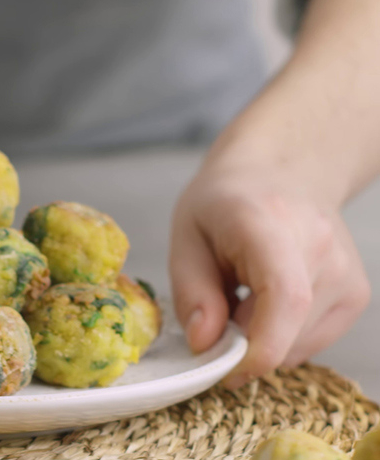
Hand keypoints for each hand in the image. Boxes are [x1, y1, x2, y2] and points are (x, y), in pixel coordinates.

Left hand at [169, 162, 369, 388]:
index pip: (284, 296)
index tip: (229, 371)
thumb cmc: (225, 205)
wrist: (279, 173)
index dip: (262, 346)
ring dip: (261, 339)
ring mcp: (347, 271)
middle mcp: (321, 246)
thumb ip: (192, 292)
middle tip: (214, 316)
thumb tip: (204, 344)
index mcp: (269, 223)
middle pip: (289, 330)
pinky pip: (312, 341)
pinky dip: (282, 337)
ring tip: (242, 296)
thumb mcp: (186, 237)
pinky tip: (265, 301)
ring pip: (300, 344)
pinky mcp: (357, 294)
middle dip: (242, 344)